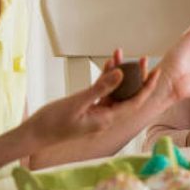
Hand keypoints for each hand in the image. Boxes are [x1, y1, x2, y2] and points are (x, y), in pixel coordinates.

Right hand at [25, 52, 159, 146]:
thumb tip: (121, 75)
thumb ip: (100, 88)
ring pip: (115, 91)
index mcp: (106, 119)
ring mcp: (97, 113)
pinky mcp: (88, 108)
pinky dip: (105, 78)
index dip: (147, 87)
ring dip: (119, 74)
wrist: (33, 134)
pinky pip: (102, 92)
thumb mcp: (78, 102)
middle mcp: (105, 117)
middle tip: (144, 60)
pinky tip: (109, 64)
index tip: (156, 73)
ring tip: (122, 55)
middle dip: (137, 77)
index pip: (134, 102)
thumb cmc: (52, 123)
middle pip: (127, 96)